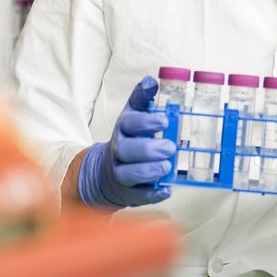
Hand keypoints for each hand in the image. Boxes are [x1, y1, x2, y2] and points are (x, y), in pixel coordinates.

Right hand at [77, 76, 175, 210]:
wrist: (106, 172)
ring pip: (130, 174)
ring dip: (149, 171)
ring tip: (167, 166)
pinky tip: (166, 190)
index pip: (129, 123)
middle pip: (128, 151)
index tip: (164, 120)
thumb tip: (150, 80)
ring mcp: (121, 173)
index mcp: (122, 130)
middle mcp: (119, 151)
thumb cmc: (128, 138)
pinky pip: (138, 196)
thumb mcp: (132, 115)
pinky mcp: (128, 193)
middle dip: (149, 149)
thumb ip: (141, 98)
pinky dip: (152, 194)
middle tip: (170, 147)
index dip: (145, 122)